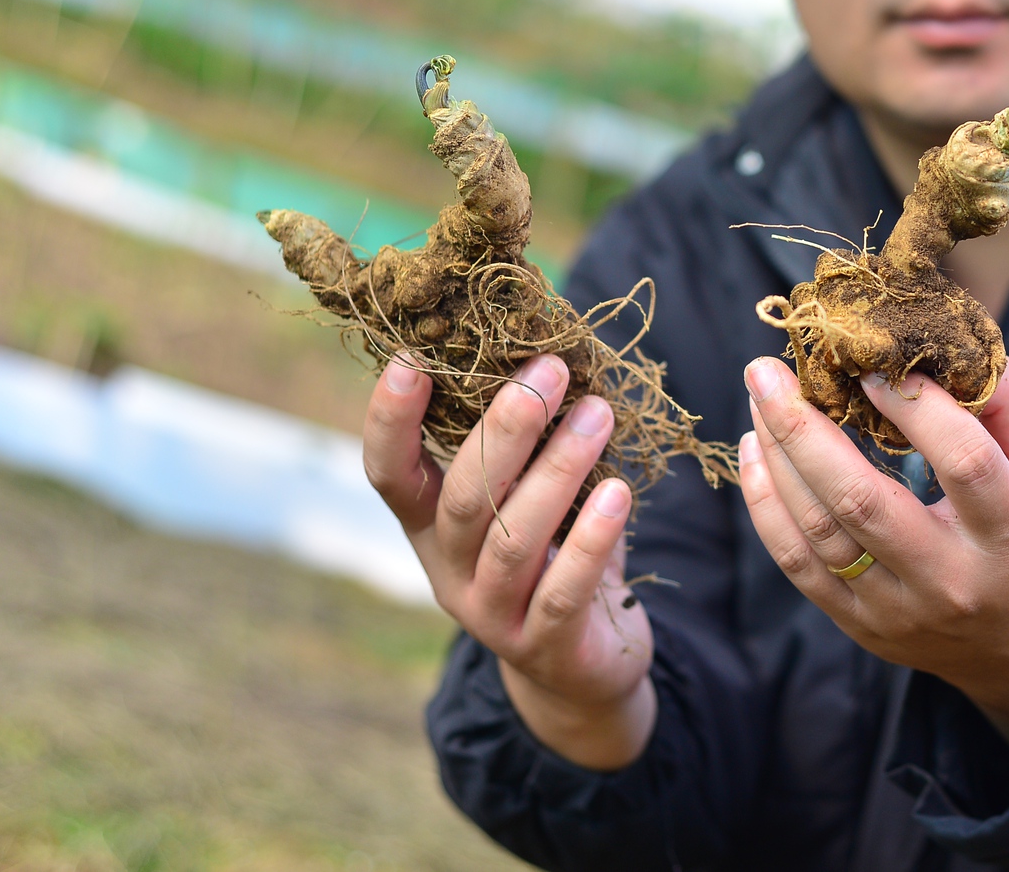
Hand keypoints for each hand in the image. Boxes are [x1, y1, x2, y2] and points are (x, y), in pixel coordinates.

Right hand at [364, 355, 655, 769]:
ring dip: (558, 469)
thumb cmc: (556, 552)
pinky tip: (619, 493)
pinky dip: (591, 538)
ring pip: (514, 538)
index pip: (389, 473)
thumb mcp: (530, 496)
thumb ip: (529, 440)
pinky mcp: (543, 647)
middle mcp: (449, 570)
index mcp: (432, 526)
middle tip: (550, 369)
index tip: (409, 358)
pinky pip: (563, 590)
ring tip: (598, 413)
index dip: (390, 421)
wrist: (580, 667)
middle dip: (507, 428)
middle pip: (463, 498)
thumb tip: (552, 342)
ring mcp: (491, 615)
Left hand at [737, 356, 1008, 764]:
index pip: (964, 462)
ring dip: (778, 457)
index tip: (873, 364)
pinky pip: (797, 565)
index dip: (917, 407)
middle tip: (769, 369)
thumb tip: (948, 347)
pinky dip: (766, 504)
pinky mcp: (862, 626)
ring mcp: (900, 611)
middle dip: (803, 428)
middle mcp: (952, 581)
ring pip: (818, 532)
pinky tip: (756, 452)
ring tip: (762, 396)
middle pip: (862, 501)